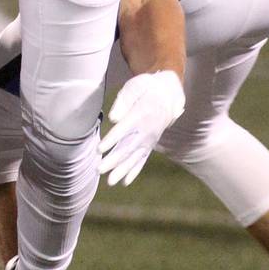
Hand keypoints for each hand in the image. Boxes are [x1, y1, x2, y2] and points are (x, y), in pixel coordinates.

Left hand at [97, 70, 184, 186]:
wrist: (169, 95)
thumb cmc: (146, 88)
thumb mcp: (135, 86)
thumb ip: (123, 101)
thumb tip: (113, 118)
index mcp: (140, 114)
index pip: (124, 129)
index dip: (112, 140)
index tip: (100, 150)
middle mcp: (146, 130)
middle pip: (127, 147)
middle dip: (113, 160)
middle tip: (99, 170)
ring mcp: (149, 139)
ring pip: (134, 157)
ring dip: (122, 170)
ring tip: (110, 182)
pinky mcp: (150, 144)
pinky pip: (142, 160)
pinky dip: (134, 171)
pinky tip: (125, 182)